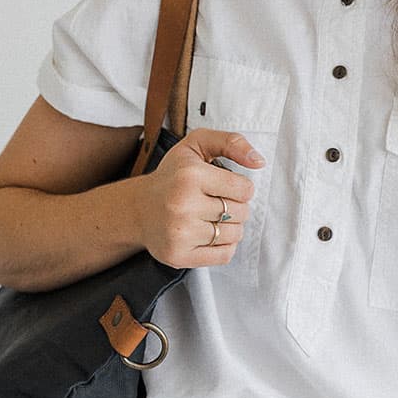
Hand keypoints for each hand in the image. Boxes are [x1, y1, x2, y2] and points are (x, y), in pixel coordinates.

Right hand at [139, 127, 265, 268]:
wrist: (139, 209)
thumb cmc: (174, 175)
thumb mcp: (197, 144)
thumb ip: (231, 142)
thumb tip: (259, 161)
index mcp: (190, 175)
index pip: (244, 189)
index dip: (240, 187)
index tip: (224, 186)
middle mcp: (183, 205)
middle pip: (241, 212)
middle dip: (235, 206)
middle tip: (216, 201)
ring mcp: (180, 233)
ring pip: (235, 234)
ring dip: (230, 226)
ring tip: (211, 217)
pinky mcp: (178, 255)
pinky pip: (225, 255)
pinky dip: (224, 245)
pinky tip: (209, 233)